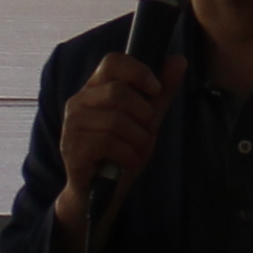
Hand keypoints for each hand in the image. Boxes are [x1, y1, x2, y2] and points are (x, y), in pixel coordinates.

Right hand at [54, 54, 167, 231]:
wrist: (99, 193)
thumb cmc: (121, 152)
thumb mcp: (146, 120)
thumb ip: (161, 92)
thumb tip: (179, 59)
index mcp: (95, 88)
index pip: (112, 61)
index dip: (138, 71)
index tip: (155, 90)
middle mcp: (78, 101)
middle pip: (119, 92)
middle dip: (143, 115)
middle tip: (146, 132)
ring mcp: (72, 125)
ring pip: (117, 120)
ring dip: (138, 140)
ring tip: (136, 151)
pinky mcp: (73, 148)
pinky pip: (109, 143)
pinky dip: (128, 155)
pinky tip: (127, 163)